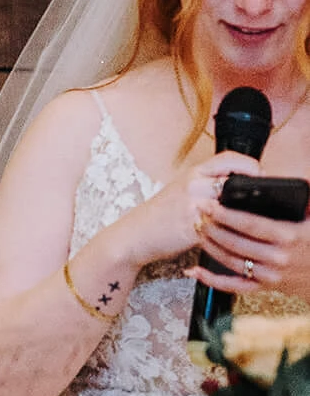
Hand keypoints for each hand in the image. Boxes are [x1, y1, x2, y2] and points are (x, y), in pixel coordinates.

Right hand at [112, 147, 264, 270]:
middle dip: (253, 191)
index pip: (228, 159)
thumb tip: (240, 189)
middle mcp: (193, 186)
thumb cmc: (159, 215)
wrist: (133, 235)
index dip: (249, 164)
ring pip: (234, 207)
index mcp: (191, 174)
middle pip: (236, 181)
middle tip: (261, 201)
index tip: (260, 174)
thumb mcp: (180, 191)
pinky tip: (236, 236)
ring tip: (251, 220)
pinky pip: (222, 229)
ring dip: (246, 214)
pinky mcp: (194, 228)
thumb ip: (206, 186)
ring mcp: (193, 206)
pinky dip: (233, 233)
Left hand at [199, 180, 309, 298]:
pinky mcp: (264, 287)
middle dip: (211, 227)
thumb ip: (308, 199)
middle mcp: (277, 258)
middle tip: (197, 214)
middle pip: (234, 242)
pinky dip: (210, 280)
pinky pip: (232, 286)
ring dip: (209, 245)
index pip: (249, 223)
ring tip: (197, 229)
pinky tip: (194, 270)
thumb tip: (304, 180)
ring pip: (229, 260)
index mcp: (289, 237)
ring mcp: (269, 275)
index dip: (225, 214)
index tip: (208, 204)